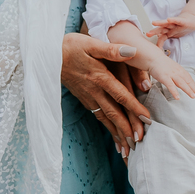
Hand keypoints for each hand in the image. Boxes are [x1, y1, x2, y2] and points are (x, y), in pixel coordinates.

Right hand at [61, 33, 150, 155]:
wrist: (47, 56)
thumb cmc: (71, 46)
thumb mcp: (91, 43)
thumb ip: (111, 49)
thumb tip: (131, 50)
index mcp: (100, 76)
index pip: (120, 95)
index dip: (134, 107)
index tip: (147, 120)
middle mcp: (94, 90)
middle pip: (114, 113)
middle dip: (127, 129)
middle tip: (139, 142)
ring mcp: (88, 97)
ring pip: (106, 119)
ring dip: (117, 134)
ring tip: (128, 149)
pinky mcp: (84, 99)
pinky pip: (99, 117)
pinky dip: (108, 129)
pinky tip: (115, 138)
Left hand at [148, 13, 194, 44]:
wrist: (191, 20)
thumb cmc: (181, 27)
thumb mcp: (174, 34)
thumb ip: (165, 38)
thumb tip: (158, 47)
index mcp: (168, 31)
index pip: (161, 38)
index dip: (157, 43)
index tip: (152, 48)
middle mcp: (170, 27)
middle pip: (161, 29)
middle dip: (154, 32)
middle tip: (148, 34)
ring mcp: (175, 24)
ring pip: (167, 23)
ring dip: (160, 23)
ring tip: (154, 22)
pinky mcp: (182, 21)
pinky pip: (177, 20)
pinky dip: (173, 20)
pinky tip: (169, 19)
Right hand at [148, 56, 194, 99]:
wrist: (153, 57)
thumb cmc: (161, 63)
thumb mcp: (172, 68)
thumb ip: (177, 74)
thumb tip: (181, 81)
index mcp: (179, 69)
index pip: (189, 78)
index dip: (194, 85)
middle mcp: (177, 71)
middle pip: (188, 81)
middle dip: (194, 89)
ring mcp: (171, 74)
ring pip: (182, 83)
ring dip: (188, 90)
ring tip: (193, 97)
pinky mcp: (164, 77)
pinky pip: (170, 85)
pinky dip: (174, 92)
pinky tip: (177, 97)